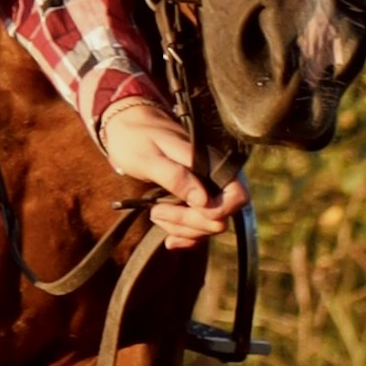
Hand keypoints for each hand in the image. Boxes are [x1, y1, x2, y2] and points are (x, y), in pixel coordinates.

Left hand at [98, 97, 249, 249]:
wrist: (127, 127)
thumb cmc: (137, 138)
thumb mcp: (150, 157)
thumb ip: (177, 177)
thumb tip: (203, 201)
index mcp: (209, 163)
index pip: (237, 196)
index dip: (217, 211)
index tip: (187, 207)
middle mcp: (213, 178)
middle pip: (220, 218)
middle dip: (189, 223)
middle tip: (155, 211)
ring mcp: (204, 190)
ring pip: (208, 226)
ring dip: (182, 229)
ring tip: (154, 214)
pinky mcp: (193, 200)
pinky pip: (199, 227)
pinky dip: (185, 236)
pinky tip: (169, 238)